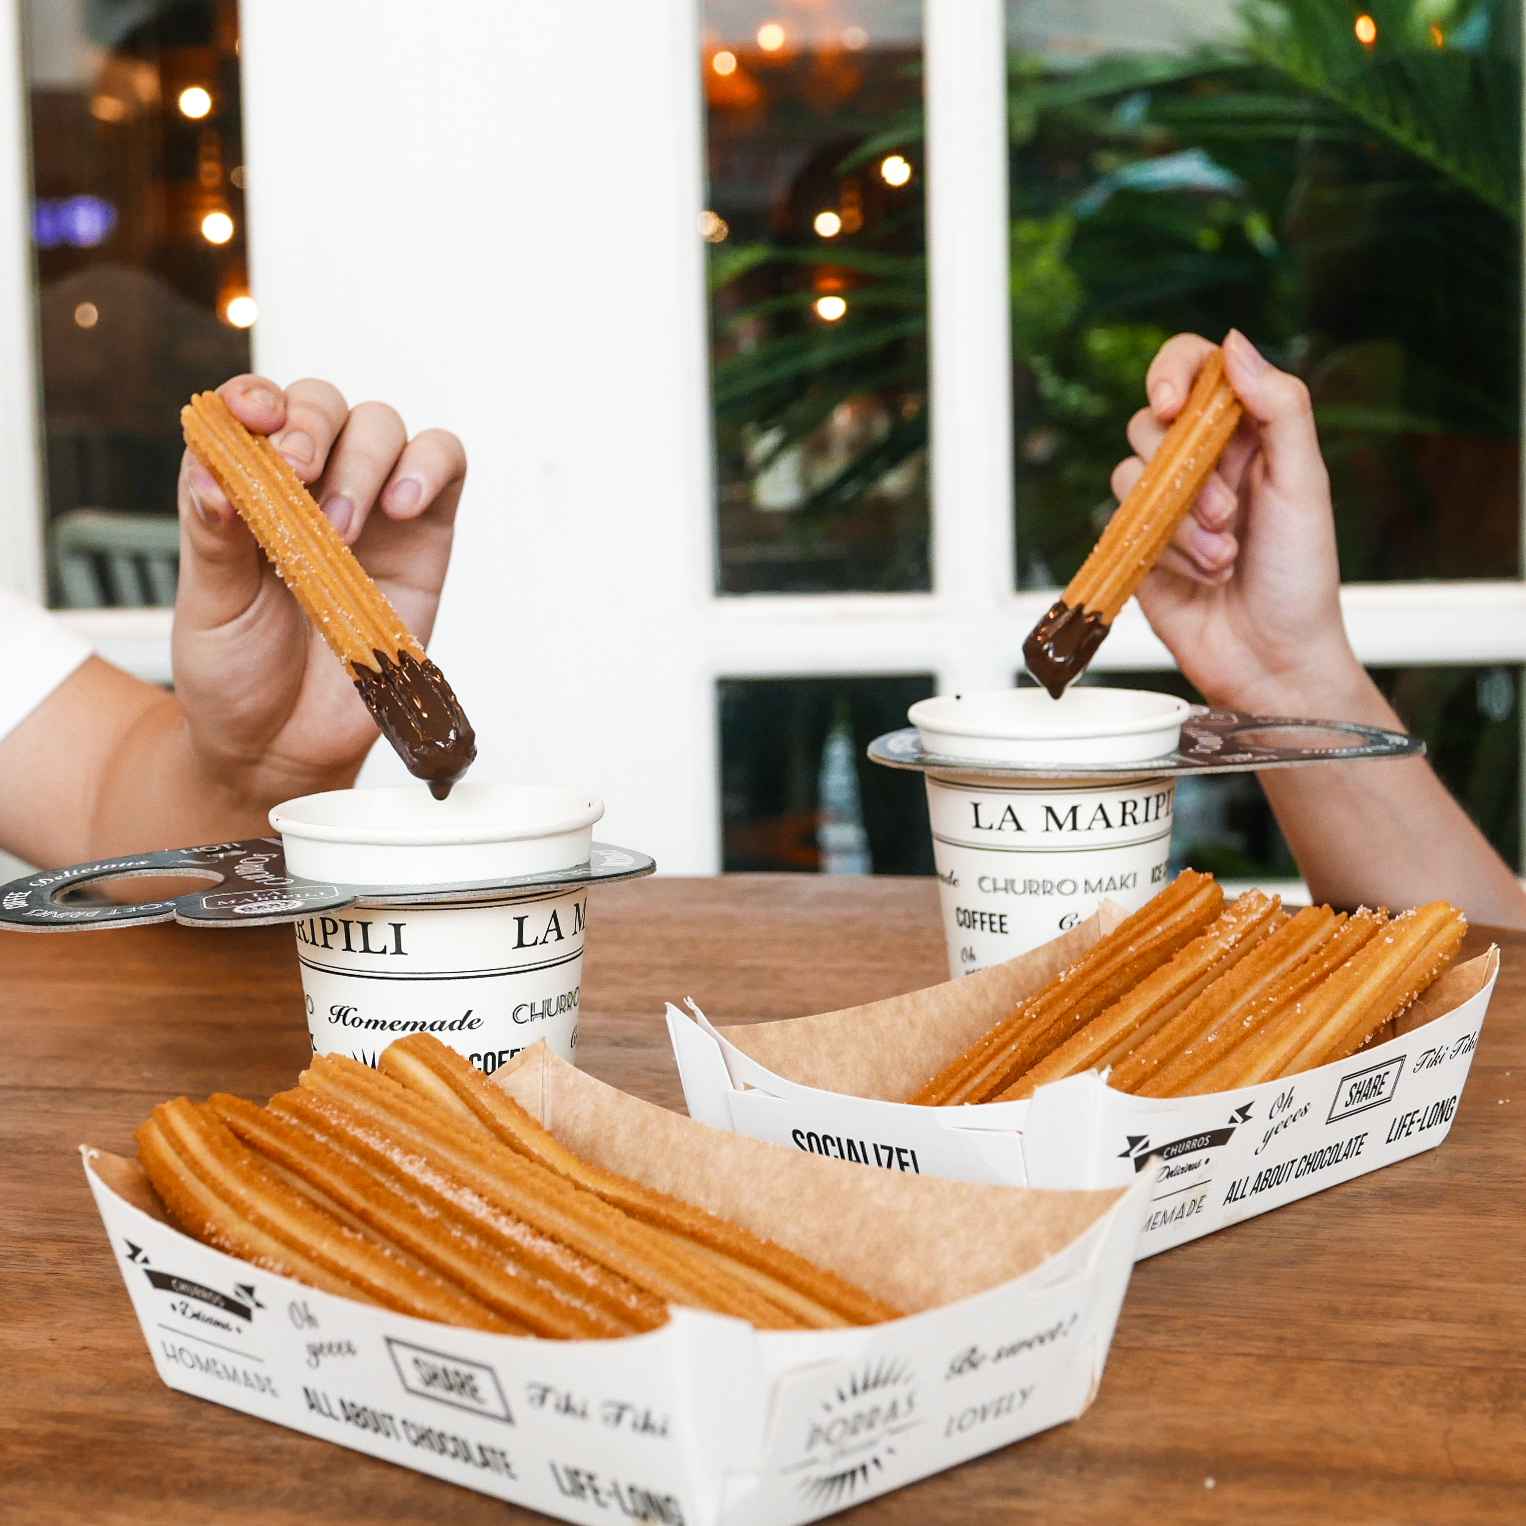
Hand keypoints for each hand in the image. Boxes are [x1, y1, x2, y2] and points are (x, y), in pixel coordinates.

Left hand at [173, 374, 466, 805]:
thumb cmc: (237, 673)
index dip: (253, 397)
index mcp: (245, 487)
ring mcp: (372, 508)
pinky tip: (404, 507)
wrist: (286, 747)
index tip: (253, 419)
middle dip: (310, 427)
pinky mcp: (426, 538)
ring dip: (364, 459)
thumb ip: (213, 535)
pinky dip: (429, 467)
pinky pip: (445, 465)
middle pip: (322, 404)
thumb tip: (216, 474)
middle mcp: (309, 486)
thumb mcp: (207, 605)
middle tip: (297, 475)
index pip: (251, 409)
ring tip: (342, 530)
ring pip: (382, 426)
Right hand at [1112, 329, 1362, 714]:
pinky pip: (1121, 526)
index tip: (1172, 406)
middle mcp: (1200, 462)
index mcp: (1246, 434)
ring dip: (1180, 523)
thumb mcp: (1303, 483)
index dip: (1172, 373)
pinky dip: (1165, 552)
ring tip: (1222, 558)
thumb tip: (1233, 345)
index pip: (1193, 369)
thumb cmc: (1301, 576)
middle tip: (1228, 514)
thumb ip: (1279, 407)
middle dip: (1184, 472)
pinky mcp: (1137, 546)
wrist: (1273, 658)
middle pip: (1149, 422)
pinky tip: (1203, 577)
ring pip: (1130, 477)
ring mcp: (1165, 505)